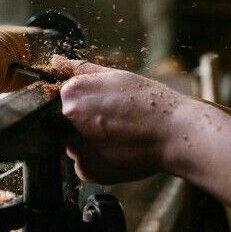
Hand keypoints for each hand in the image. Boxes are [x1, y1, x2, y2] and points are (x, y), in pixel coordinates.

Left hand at [52, 55, 186, 183]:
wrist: (174, 133)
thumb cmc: (148, 101)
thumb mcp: (114, 76)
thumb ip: (79, 69)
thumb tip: (56, 61)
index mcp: (72, 93)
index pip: (65, 99)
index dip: (87, 103)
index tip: (106, 107)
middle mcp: (68, 120)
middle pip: (67, 123)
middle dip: (86, 123)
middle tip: (116, 121)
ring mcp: (76, 147)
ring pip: (75, 144)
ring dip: (91, 142)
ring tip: (120, 137)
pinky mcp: (87, 170)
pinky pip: (86, 164)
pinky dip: (99, 160)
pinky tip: (119, 150)